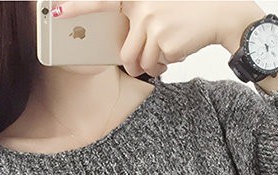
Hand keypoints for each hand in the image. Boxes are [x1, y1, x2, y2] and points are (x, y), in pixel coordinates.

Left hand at [49, 1, 265, 77]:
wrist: (221, 14)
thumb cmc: (189, 14)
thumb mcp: (159, 8)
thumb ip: (138, 19)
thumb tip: (124, 50)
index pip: (102, 2)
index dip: (77, 7)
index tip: (56, 11)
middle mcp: (141, 7)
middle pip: (124, 50)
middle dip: (134, 63)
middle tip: (147, 59)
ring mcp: (152, 23)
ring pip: (139, 61)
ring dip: (151, 66)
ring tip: (167, 52)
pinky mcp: (164, 40)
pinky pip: (156, 65)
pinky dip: (166, 65)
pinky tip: (178, 50)